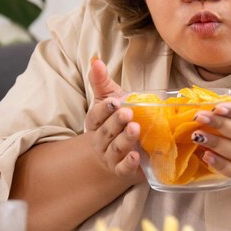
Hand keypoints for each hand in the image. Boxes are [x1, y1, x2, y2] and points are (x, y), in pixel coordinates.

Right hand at [84, 57, 142, 181]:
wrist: (119, 151)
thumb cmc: (116, 121)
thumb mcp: (110, 98)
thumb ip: (102, 81)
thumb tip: (96, 60)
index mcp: (95, 123)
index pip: (96, 116)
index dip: (104, 109)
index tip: (114, 101)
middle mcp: (100, 140)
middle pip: (105, 132)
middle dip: (115, 122)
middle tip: (127, 113)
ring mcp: (111, 156)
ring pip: (115, 149)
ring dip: (124, 139)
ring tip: (135, 129)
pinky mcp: (123, 169)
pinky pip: (123, 168)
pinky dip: (128, 164)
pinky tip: (136, 156)